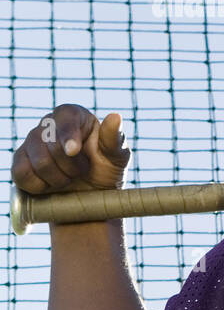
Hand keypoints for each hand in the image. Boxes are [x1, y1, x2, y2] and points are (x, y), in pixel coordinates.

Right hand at [11, 104, 130, 194]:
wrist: (91, 194)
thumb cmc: (106, 169)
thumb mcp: (117, 156)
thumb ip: (114, 138)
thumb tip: (115, 116)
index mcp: (73, 115)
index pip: (65, 117)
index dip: (68, 134)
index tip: (74, 151)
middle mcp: (48, 124)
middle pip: (51, 144)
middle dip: (72, 165)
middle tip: (82, 170)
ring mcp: (31, 143)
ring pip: (39, 162)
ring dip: (59, 178)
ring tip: (69, 177)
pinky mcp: (19, 162)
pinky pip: (22, 174)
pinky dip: (41, 186)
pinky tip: (52, 184)